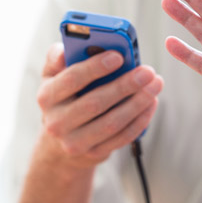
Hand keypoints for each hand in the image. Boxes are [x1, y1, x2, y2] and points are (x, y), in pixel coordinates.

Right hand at [36, 43, 162, 168]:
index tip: (118, 56)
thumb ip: (57, 57)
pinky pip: (121, 137)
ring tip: (155, 85)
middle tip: (147, 72)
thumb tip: (64, 48)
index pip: (71, 80)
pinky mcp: (94, 153)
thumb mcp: (53, 76)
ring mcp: (75, 142)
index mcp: (47, 97)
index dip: (95, 67)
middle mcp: (57, 122)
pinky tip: (151, 104)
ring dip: (137, 103)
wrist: (59, 142)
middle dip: (124, 86)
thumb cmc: (63, 98)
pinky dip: (140, 120)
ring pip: (111, 123)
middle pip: (95, 103)